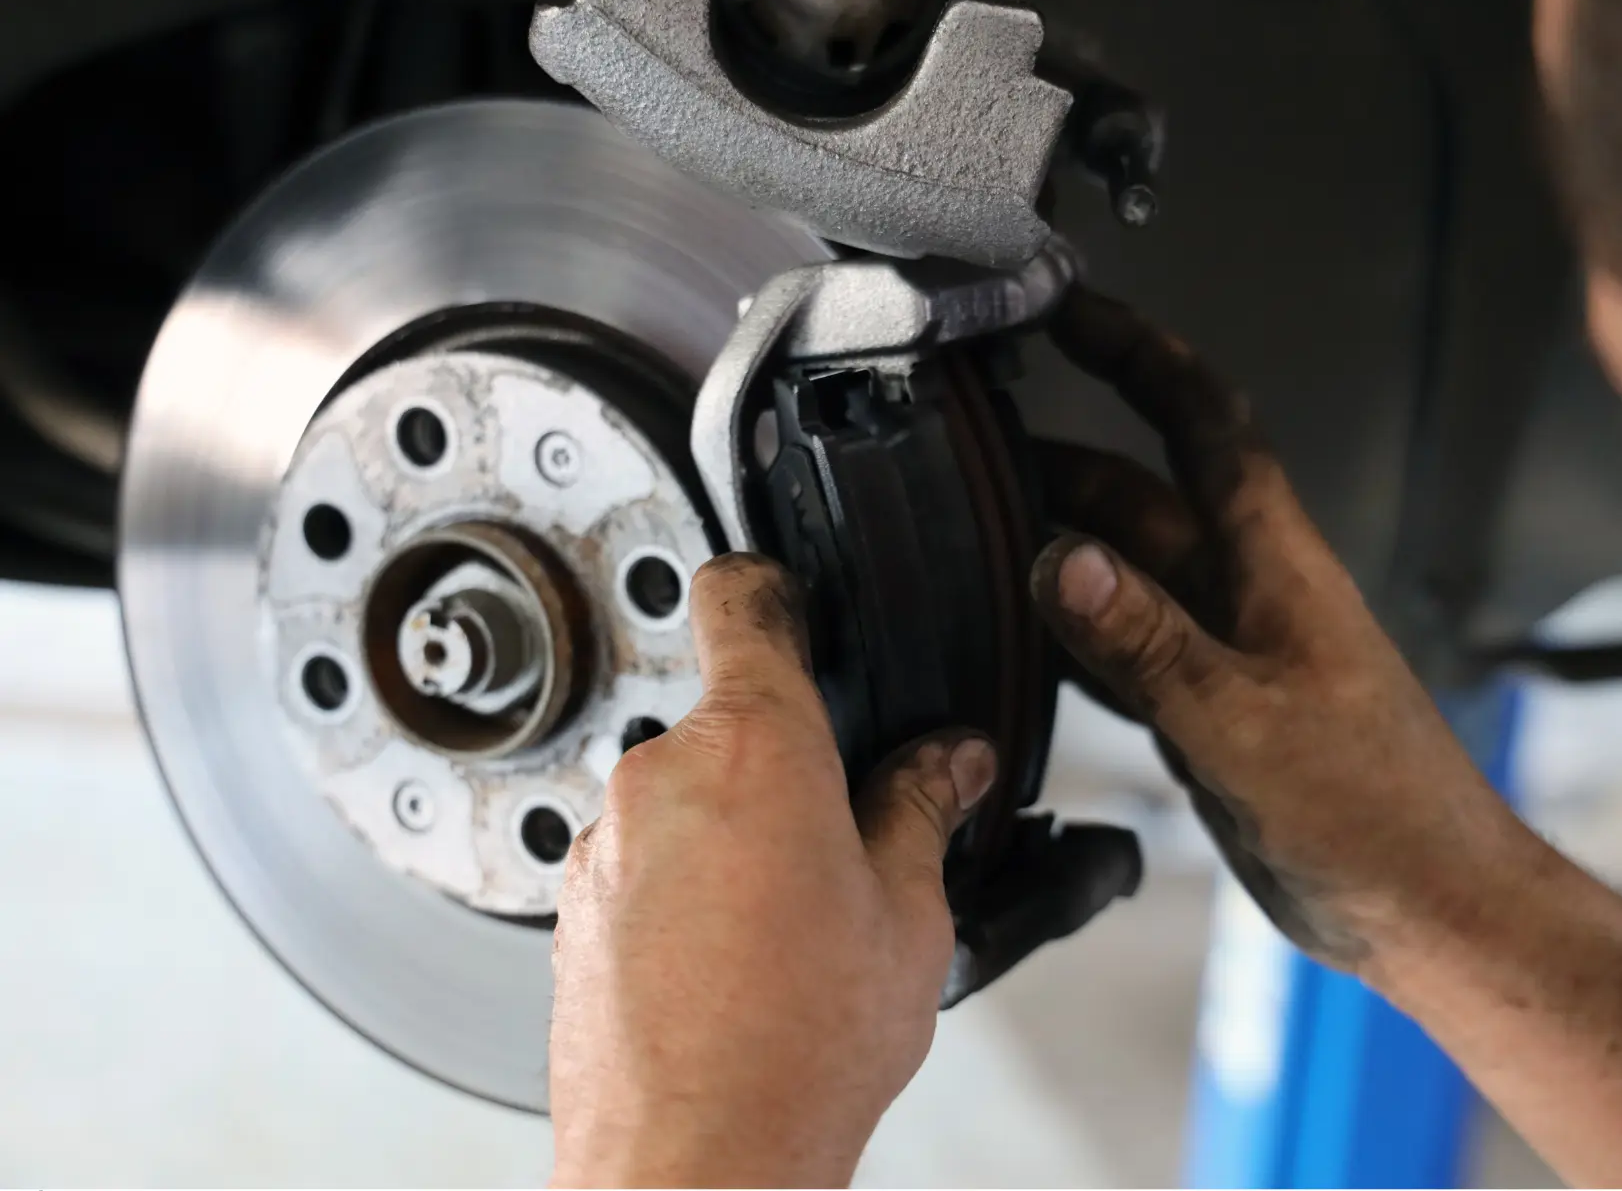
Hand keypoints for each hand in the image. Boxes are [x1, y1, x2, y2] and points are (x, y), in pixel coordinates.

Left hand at [549, 553, 996, 1187]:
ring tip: (786, 926)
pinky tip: (731, 960)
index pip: (743, 599)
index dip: (775, 588)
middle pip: (727, 720)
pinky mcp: (574, 905)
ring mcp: (606, 842)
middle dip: (785, 762)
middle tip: (842, 840)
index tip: (793, 602)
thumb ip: (921, 812)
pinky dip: (682, 885)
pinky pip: (640, 859)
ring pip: (684, 798)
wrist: (692, 1163)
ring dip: (732, 832)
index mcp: (755, 746)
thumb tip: (948, 764)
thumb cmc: (797, 1050)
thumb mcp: (906, 917)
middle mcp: (660, 776)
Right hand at [1029, 287, 1532, 980]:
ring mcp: (1224, 651)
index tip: (1066, 306)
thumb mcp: (1246, 722)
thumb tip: (1061, 558)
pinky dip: (1071, 635)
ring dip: (1054, 546)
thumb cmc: (1377, 813)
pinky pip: (1124, 648)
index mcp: (1272, 562)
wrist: (1428, 907)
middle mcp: (1245, 590)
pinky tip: (1019, 644)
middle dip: (1059, 459)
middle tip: (969, 447)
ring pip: (1125, 571)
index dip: (1135, 352)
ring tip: (968, 534)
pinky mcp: (1209, 711)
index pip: (1200, 421)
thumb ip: (1149, 642)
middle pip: (1139, 494)